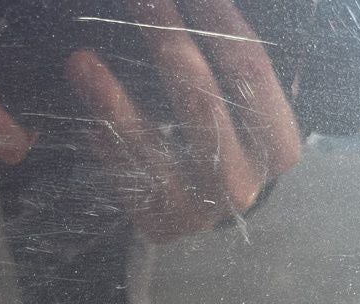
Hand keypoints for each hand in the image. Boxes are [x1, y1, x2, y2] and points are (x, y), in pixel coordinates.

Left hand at [66, 0, 299, 239]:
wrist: (214, 211)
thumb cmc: (231, 141)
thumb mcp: (245, 108)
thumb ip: (229, 66)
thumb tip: (200, 10)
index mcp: (278, 147)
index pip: (251, 72)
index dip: (221, 23)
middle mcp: (242, 184)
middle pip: (202, 105)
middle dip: (168, 46)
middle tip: (142, 2)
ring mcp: (198, 210)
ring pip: (153, 148)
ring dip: (113, 101)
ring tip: (81, 62)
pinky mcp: (158, 224)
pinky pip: (123, 175)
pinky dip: (102, 139)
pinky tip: (83, 108)